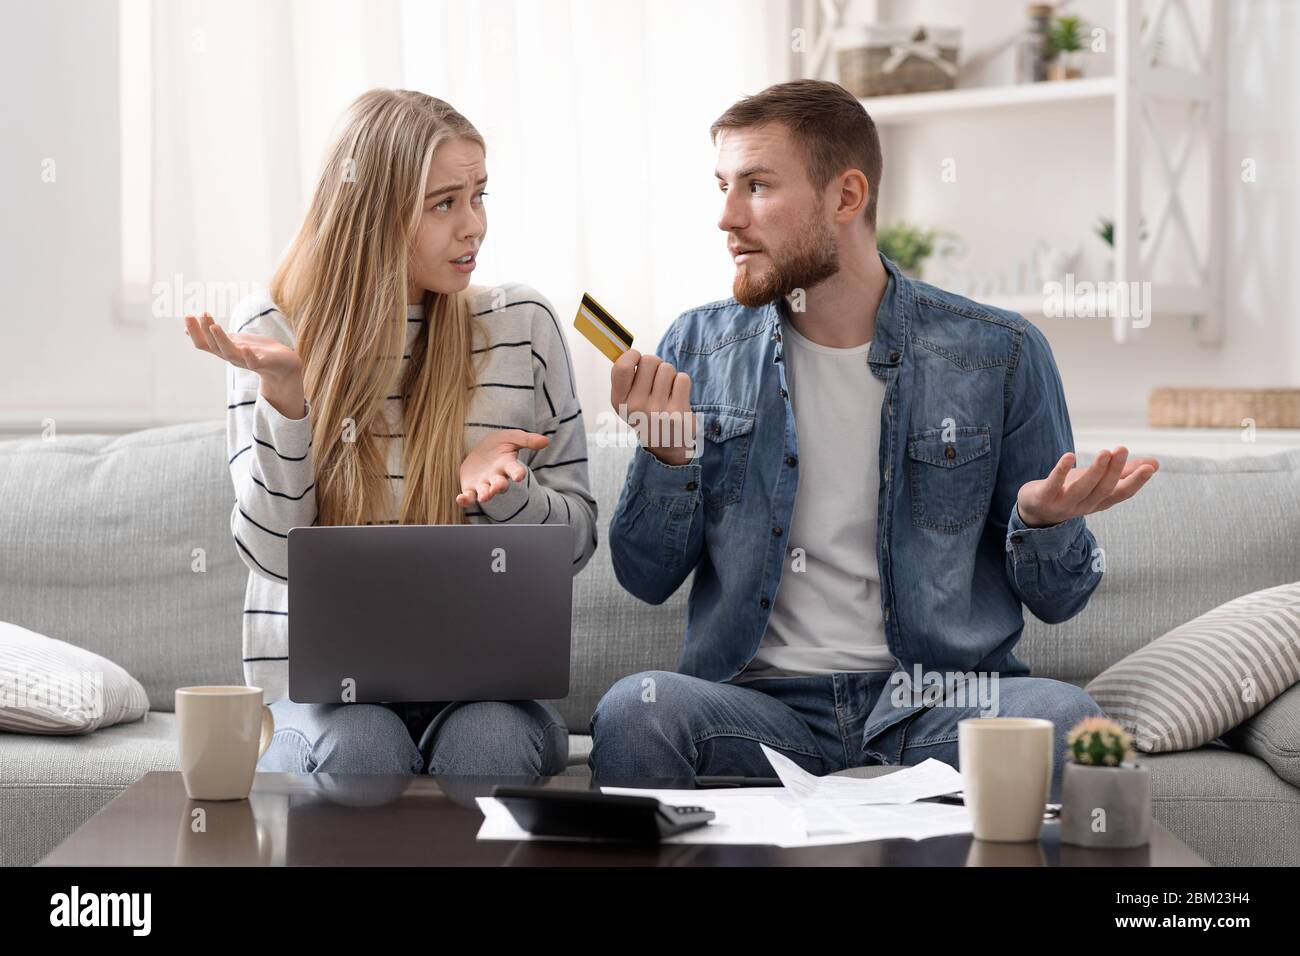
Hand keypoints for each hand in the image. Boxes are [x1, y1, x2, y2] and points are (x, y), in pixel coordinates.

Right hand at [184, 312, 304, 415]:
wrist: (283, 365)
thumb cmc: (256, 351)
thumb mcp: (232, 340)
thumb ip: (214, 336)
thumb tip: (187, 330)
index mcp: (225, 350)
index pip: (204, 343)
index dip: (195, 331)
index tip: (188, 315)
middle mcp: (232, 357)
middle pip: (213, 347)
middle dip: (204, 331)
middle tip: (199, 314)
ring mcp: (246, 361)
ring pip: (230, 353)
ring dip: (221, 340)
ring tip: (214, 326)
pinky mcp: (263, 364)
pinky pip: (254, 362)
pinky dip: (248, 356)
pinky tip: (245, 347)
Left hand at [456, 429, 549, 506]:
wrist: (481, 450)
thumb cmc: (500, 444)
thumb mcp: (512, 437)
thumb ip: (527, 440)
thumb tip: (545, 441)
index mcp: (507, 465)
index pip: (515, 470)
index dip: (517, 473)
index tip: (519, 476)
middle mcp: (497, 477)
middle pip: (500, 484)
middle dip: (499, 486)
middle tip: (498, 487)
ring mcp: (484, 484)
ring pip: (486, 492)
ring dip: (485, 495)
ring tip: (484, 497)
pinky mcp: (471, 488)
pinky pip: (469, 497)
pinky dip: (465, 500)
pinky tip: (460, 499)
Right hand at [610, 348, 695, 465]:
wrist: (665, 445)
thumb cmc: (644, 413)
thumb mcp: (626, 400)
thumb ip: (623, 377)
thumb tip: (627, 349)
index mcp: (619, 401)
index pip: (622, 367)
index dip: (632, 355)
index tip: (637, 359)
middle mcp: (636, 407)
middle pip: (649, 360)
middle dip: (655, 363)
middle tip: (656, 378)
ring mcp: (657, 411)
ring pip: (667, 368)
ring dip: (669, 374)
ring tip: (666, 391)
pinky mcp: (678, 413)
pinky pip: (682, 378)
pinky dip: (681, 383)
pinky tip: (677, 397)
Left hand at [1016, 446, 1159, 527]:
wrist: (1035, 509)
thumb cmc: (1071, 490)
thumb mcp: (1098, 482)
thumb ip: (1124, 473)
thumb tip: (1155, 464)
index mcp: (1100, 501)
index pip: (1122, 493)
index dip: (1136, 482)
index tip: (1150, 467)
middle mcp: (1084, 505)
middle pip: (1103, 489)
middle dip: (1114, 470)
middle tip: (1122, 448)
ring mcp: (1063, 504)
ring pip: (1082, 489)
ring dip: (1095, 471)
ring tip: (1105, 452)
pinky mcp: (1044, 497)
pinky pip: (1053, 484)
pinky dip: (1061, 471)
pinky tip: (1069, 456)